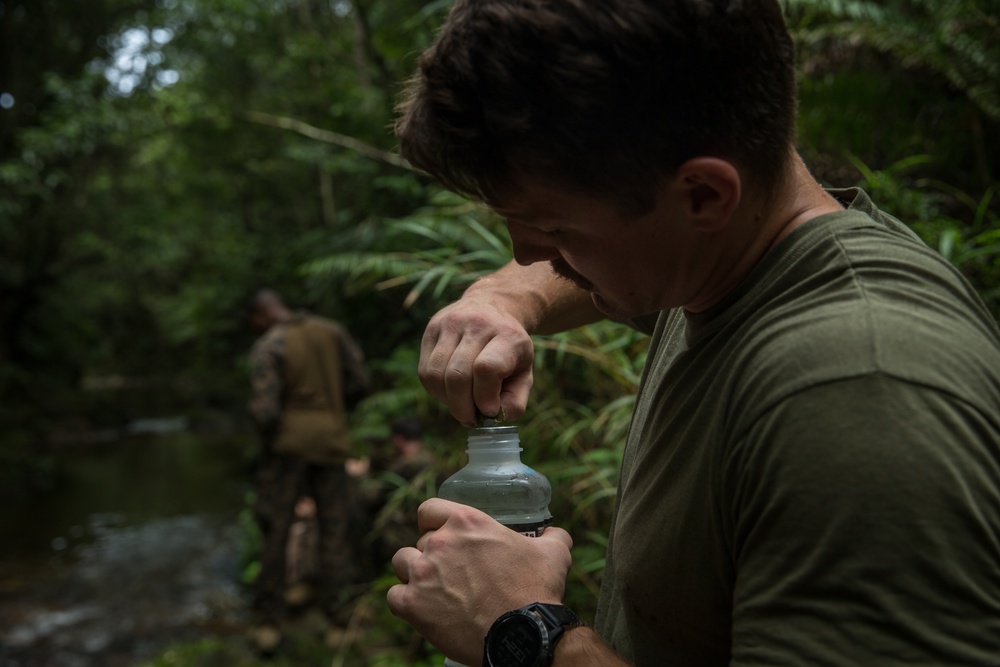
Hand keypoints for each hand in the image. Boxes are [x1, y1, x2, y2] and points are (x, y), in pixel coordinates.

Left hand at [386, 498, 572, 665]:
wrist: (523, 633)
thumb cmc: (536, 591)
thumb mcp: (553, 554)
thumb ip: (553, 536)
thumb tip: (555, 533)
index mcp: (467, 522)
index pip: (430, 509)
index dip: (432, 522)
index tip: (440, 535)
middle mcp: (440, 541)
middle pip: (420, 541)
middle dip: (432, 555)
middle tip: (450, 574)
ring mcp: (423, 572)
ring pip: (401, 563)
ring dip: (413, 574)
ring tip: (431, 589)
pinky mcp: (412, 604)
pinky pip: (395, 596)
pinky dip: (405, 602)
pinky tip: (421, 609)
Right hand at [419, 295, 534, 424]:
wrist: (493, 307)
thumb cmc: (509, 350)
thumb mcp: (524, 374)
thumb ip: (515, 402)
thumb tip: (493, 417)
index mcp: (507, 335)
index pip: (486, 369)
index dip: (484, 397)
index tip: (489, 411)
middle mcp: (477, 324)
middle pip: (457, 375)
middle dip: (461, 407)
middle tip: (470, 418)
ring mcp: (450, 323)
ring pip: (436, 375)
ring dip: (446, 400)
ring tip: (460, 403)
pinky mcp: (431, 328)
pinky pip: (424, 371)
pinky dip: (435, 390)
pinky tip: (449, 390)